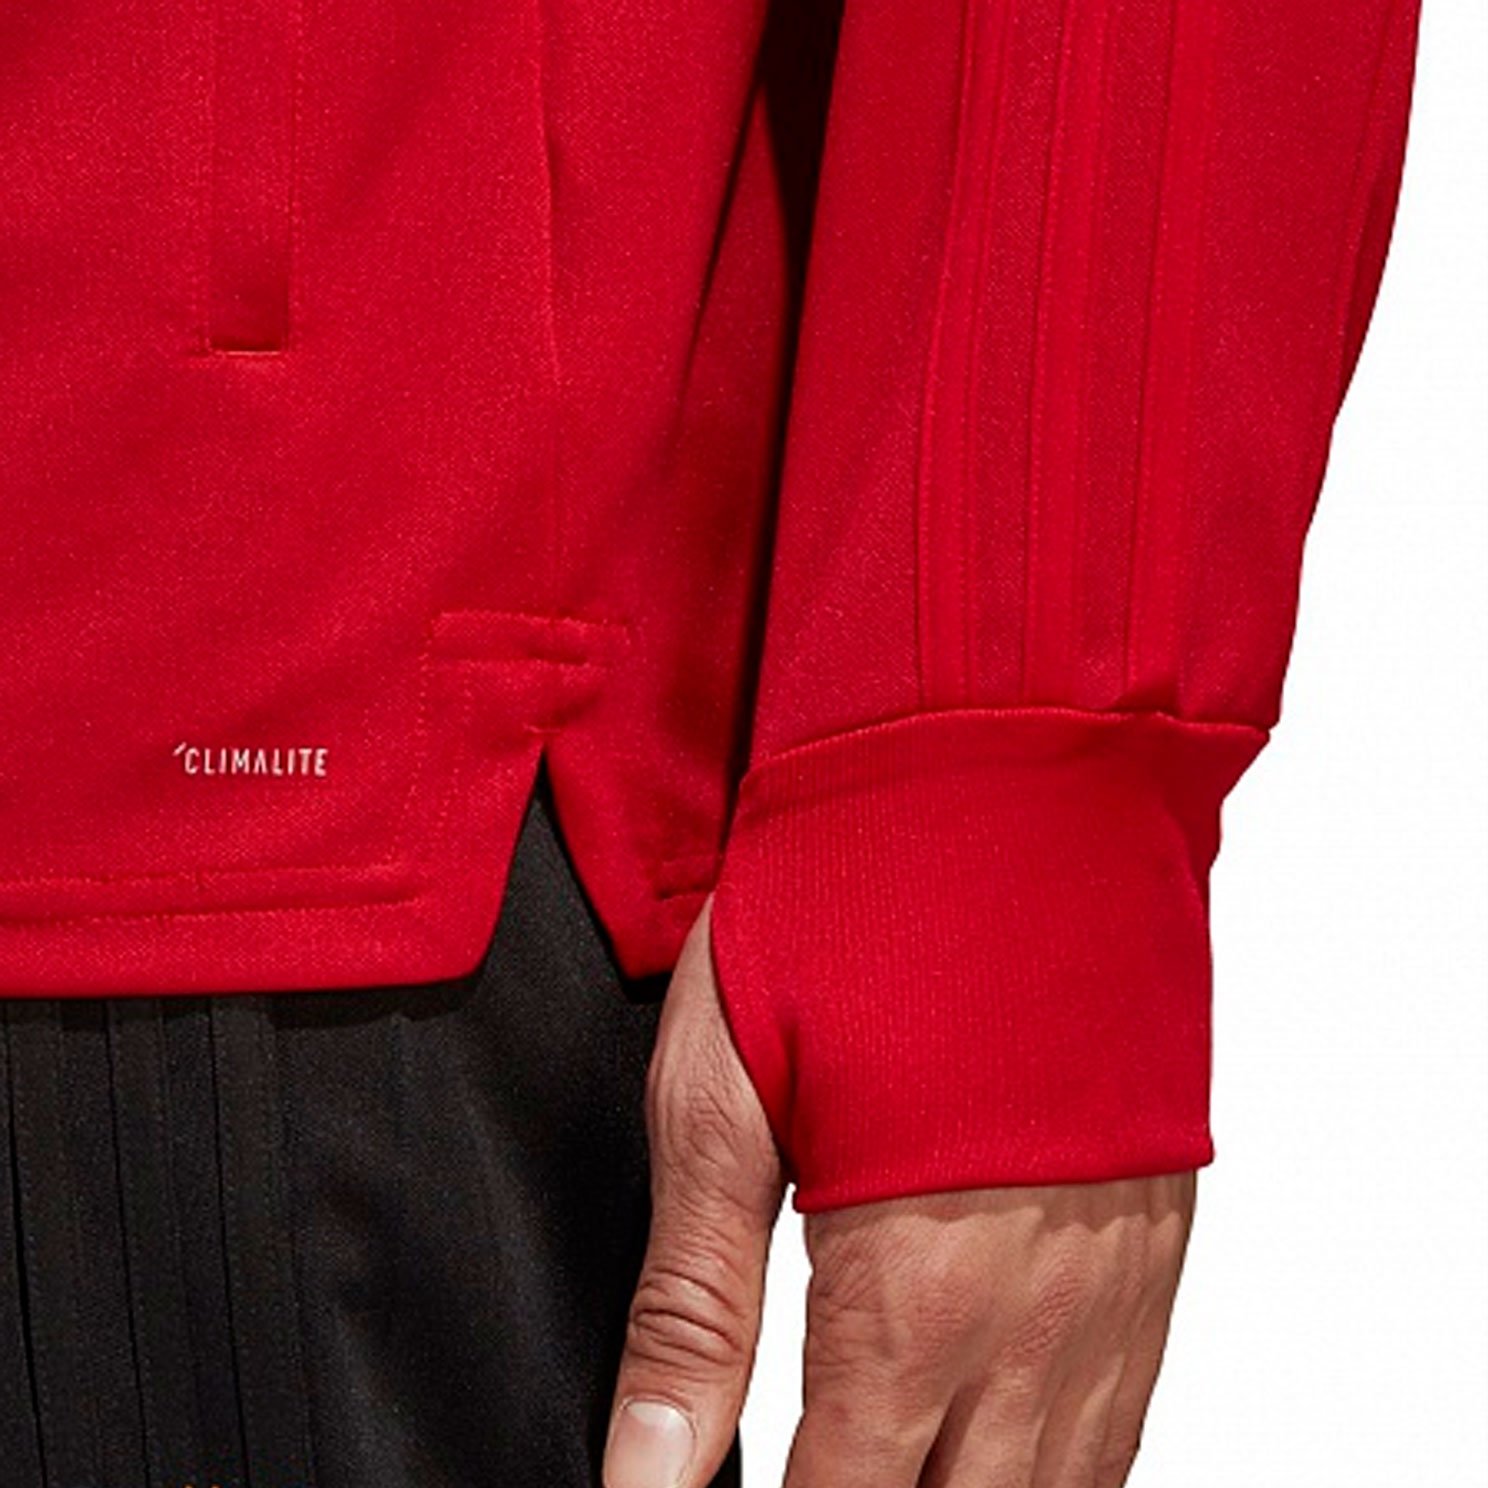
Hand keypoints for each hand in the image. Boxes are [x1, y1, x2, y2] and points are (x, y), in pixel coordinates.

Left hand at [602, 894, 1197, 1487]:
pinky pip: (1121, 1429)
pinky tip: (991, 1451)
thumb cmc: (857, 915)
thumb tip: (645, 1473)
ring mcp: (1113, 1291)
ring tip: (882, 1464)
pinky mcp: (1153, 1247)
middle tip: (804, 1473)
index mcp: (910, 1297)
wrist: (1016, 784)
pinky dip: (1048, 1471)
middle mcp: (1034, 1325)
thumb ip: (694, 1305)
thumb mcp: (725, 1100)